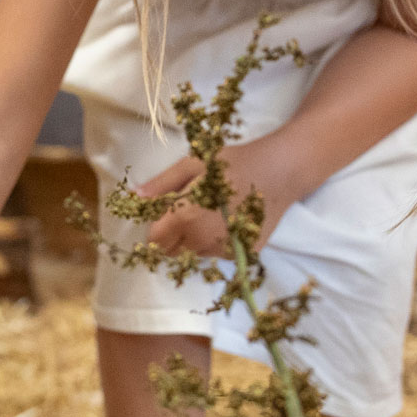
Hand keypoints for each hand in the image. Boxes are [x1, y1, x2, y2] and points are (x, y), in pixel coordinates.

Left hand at [141, 134, 305, 256]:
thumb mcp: (192, 164)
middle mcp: (204, 241)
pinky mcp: (243, 254)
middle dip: (171, 235)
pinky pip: (216, 254)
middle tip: (186, 211)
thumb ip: (161, 184)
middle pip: (171, 251)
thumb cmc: (234, 162)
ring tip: (209, 212)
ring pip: (193, 254)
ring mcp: (225, 250)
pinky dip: (215, 243)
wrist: (281, 170)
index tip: (163, 212)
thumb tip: (135, 198)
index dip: (155, 226)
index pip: (155, 239)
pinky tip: (227, 220)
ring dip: (192, 240)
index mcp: (186, 218)